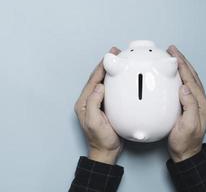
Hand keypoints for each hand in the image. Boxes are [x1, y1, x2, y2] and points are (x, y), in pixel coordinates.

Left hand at [74, 47, 122, 164]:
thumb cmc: (100, 139)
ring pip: (103, 82)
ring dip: (110, 71)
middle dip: (105, 65)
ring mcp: (97, 103)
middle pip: (97, 78)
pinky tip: (121, 77)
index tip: (109, 56)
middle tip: (115, 53)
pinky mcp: (105, 106)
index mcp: (84, 102)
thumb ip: (93, 103)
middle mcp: (89, 100)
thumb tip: (99, 86)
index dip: (100, 67)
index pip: (92, 80)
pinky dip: (114, 81)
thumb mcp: (94, 122)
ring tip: (118, 60)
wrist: (106, 151)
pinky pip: (109, 90)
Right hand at [167, 45, 205, 161]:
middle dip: (182, 61)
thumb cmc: (185, 141)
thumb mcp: (188, 125)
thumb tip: (184, 88)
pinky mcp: (187, 105)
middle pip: (191, 76)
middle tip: (172, 50)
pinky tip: (172, 75)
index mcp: (200, 104)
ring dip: (181, 67)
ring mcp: (194, 103)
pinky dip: (179, 76)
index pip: (191, 79)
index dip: (182, 65)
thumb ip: (189, 106)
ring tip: (173, 58)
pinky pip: (184, 86)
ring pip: (189, 79)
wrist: (185, 152)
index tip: (174, 54)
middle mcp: (199, 101)